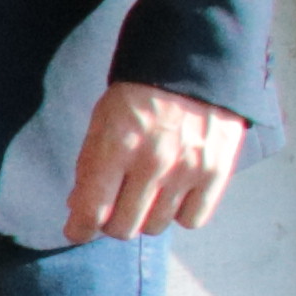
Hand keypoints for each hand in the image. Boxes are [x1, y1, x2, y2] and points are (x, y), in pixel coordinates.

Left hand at [66, 83, 247, 239]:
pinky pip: (192, 220)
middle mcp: (154, 163)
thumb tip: (80, 210)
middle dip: (112, 222)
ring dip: (145, 217)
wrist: (193, 64)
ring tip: (146, 194)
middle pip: (124, 228)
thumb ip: (90, 166)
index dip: (80, 228)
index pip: (92, 210)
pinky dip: (180, 214)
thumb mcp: (102, 121)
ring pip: (156, 227)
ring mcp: (188, 169)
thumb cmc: (139, 95)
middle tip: (114, 206)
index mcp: (117, 145)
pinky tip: (174, 194)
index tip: (78, 230)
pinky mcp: (217, 172)